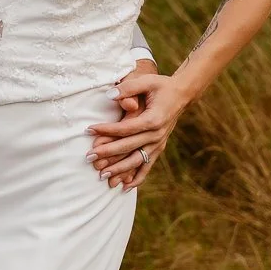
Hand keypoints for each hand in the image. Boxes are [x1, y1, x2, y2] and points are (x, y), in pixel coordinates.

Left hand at [90, 65, 190, 189]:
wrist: (182, 95)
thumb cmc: (161, 86)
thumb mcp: (146, 82)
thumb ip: (128, 88)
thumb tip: (109, 95)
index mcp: (154, 119)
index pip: (126, 128)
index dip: (107, 130)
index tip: (90, 129)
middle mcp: (157, 135)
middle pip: (128, 147)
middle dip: (107, 153)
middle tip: (89, 157)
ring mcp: (159, 143)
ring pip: (137, 161)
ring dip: (119, 170)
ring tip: (101, 175)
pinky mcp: (159, 148)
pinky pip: (147, 166)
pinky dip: (137, 178)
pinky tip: (124, 187)